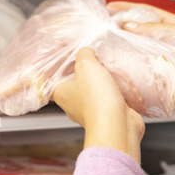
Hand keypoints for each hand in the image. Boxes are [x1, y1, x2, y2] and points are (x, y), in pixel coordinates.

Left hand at [52, 47, 143, 162]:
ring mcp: (90, 112)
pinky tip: (121, 85)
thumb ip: (84, 54)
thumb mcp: (87, 65)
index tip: (70, 58)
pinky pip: (109, 100)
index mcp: (60, 93)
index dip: (61, 67)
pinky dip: (114, 93)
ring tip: (111, 71)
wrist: (117, 123)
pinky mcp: (107, 116)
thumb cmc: (97, 97)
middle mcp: (72, 105)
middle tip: (96, 61)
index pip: (54, 78)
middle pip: (76, 84)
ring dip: (102, 83)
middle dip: (86, 73)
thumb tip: (87, 52)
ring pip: (94, 92)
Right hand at [107, 2, 174, 130]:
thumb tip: (127, 24)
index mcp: (171, 23)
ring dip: (123, 47)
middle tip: (101, 29)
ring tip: (106, 47)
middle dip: (119, 28)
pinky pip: (144, 66)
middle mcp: (165, 38)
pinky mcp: (163, 72)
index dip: (125, 7)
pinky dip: (132, 66)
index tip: (108, 6)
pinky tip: (121, 67)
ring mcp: (163, 55)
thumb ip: (154, 28)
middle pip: (137, 30)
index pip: (143, 11)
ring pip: (138, 49)